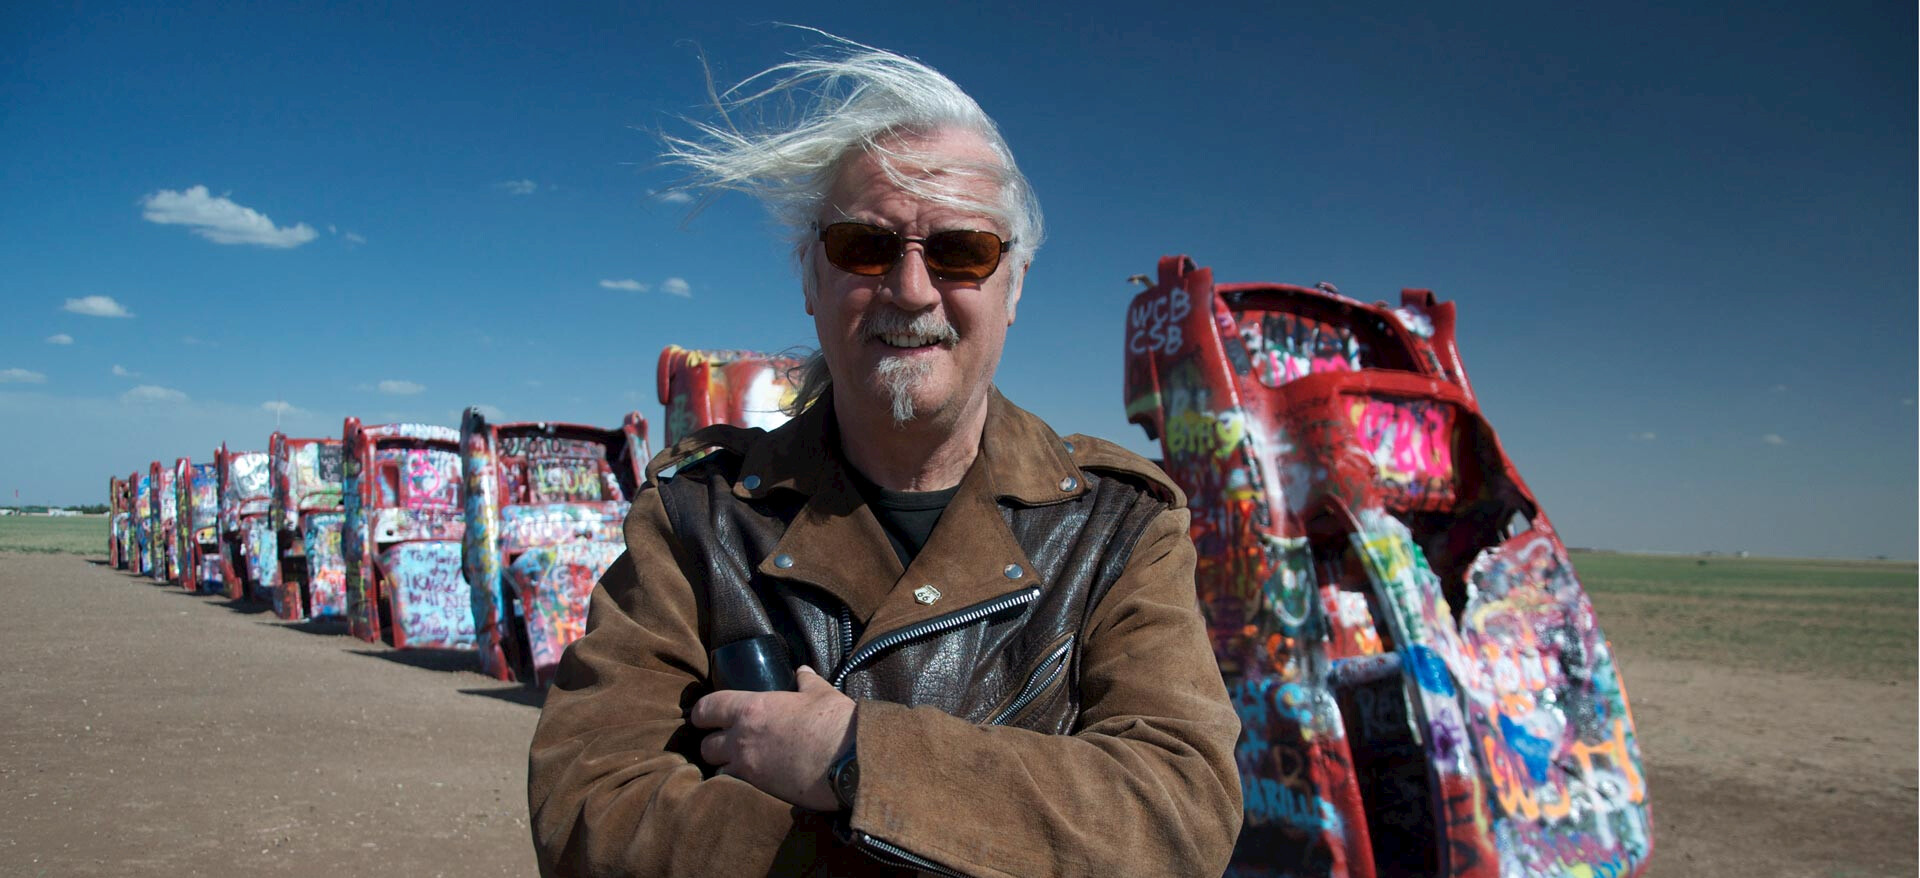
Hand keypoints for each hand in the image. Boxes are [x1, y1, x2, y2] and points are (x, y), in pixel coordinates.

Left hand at [691, 666, 854, 810]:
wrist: (850, 761)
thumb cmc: (834, 722)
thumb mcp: (821, 694)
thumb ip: (807, 681)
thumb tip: (803, 671)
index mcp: (751, 709)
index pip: (707, 708)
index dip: (702, 712)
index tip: (705, 715)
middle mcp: (741, 740)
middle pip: (705, 746)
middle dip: (712, 743)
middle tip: (725, 741)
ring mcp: (749, 769)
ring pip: (718, 771)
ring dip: (725, 767)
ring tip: (740, 764)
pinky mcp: (762, 792)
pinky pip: (737, 789)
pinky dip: (740, 786)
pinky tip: (755, 781)